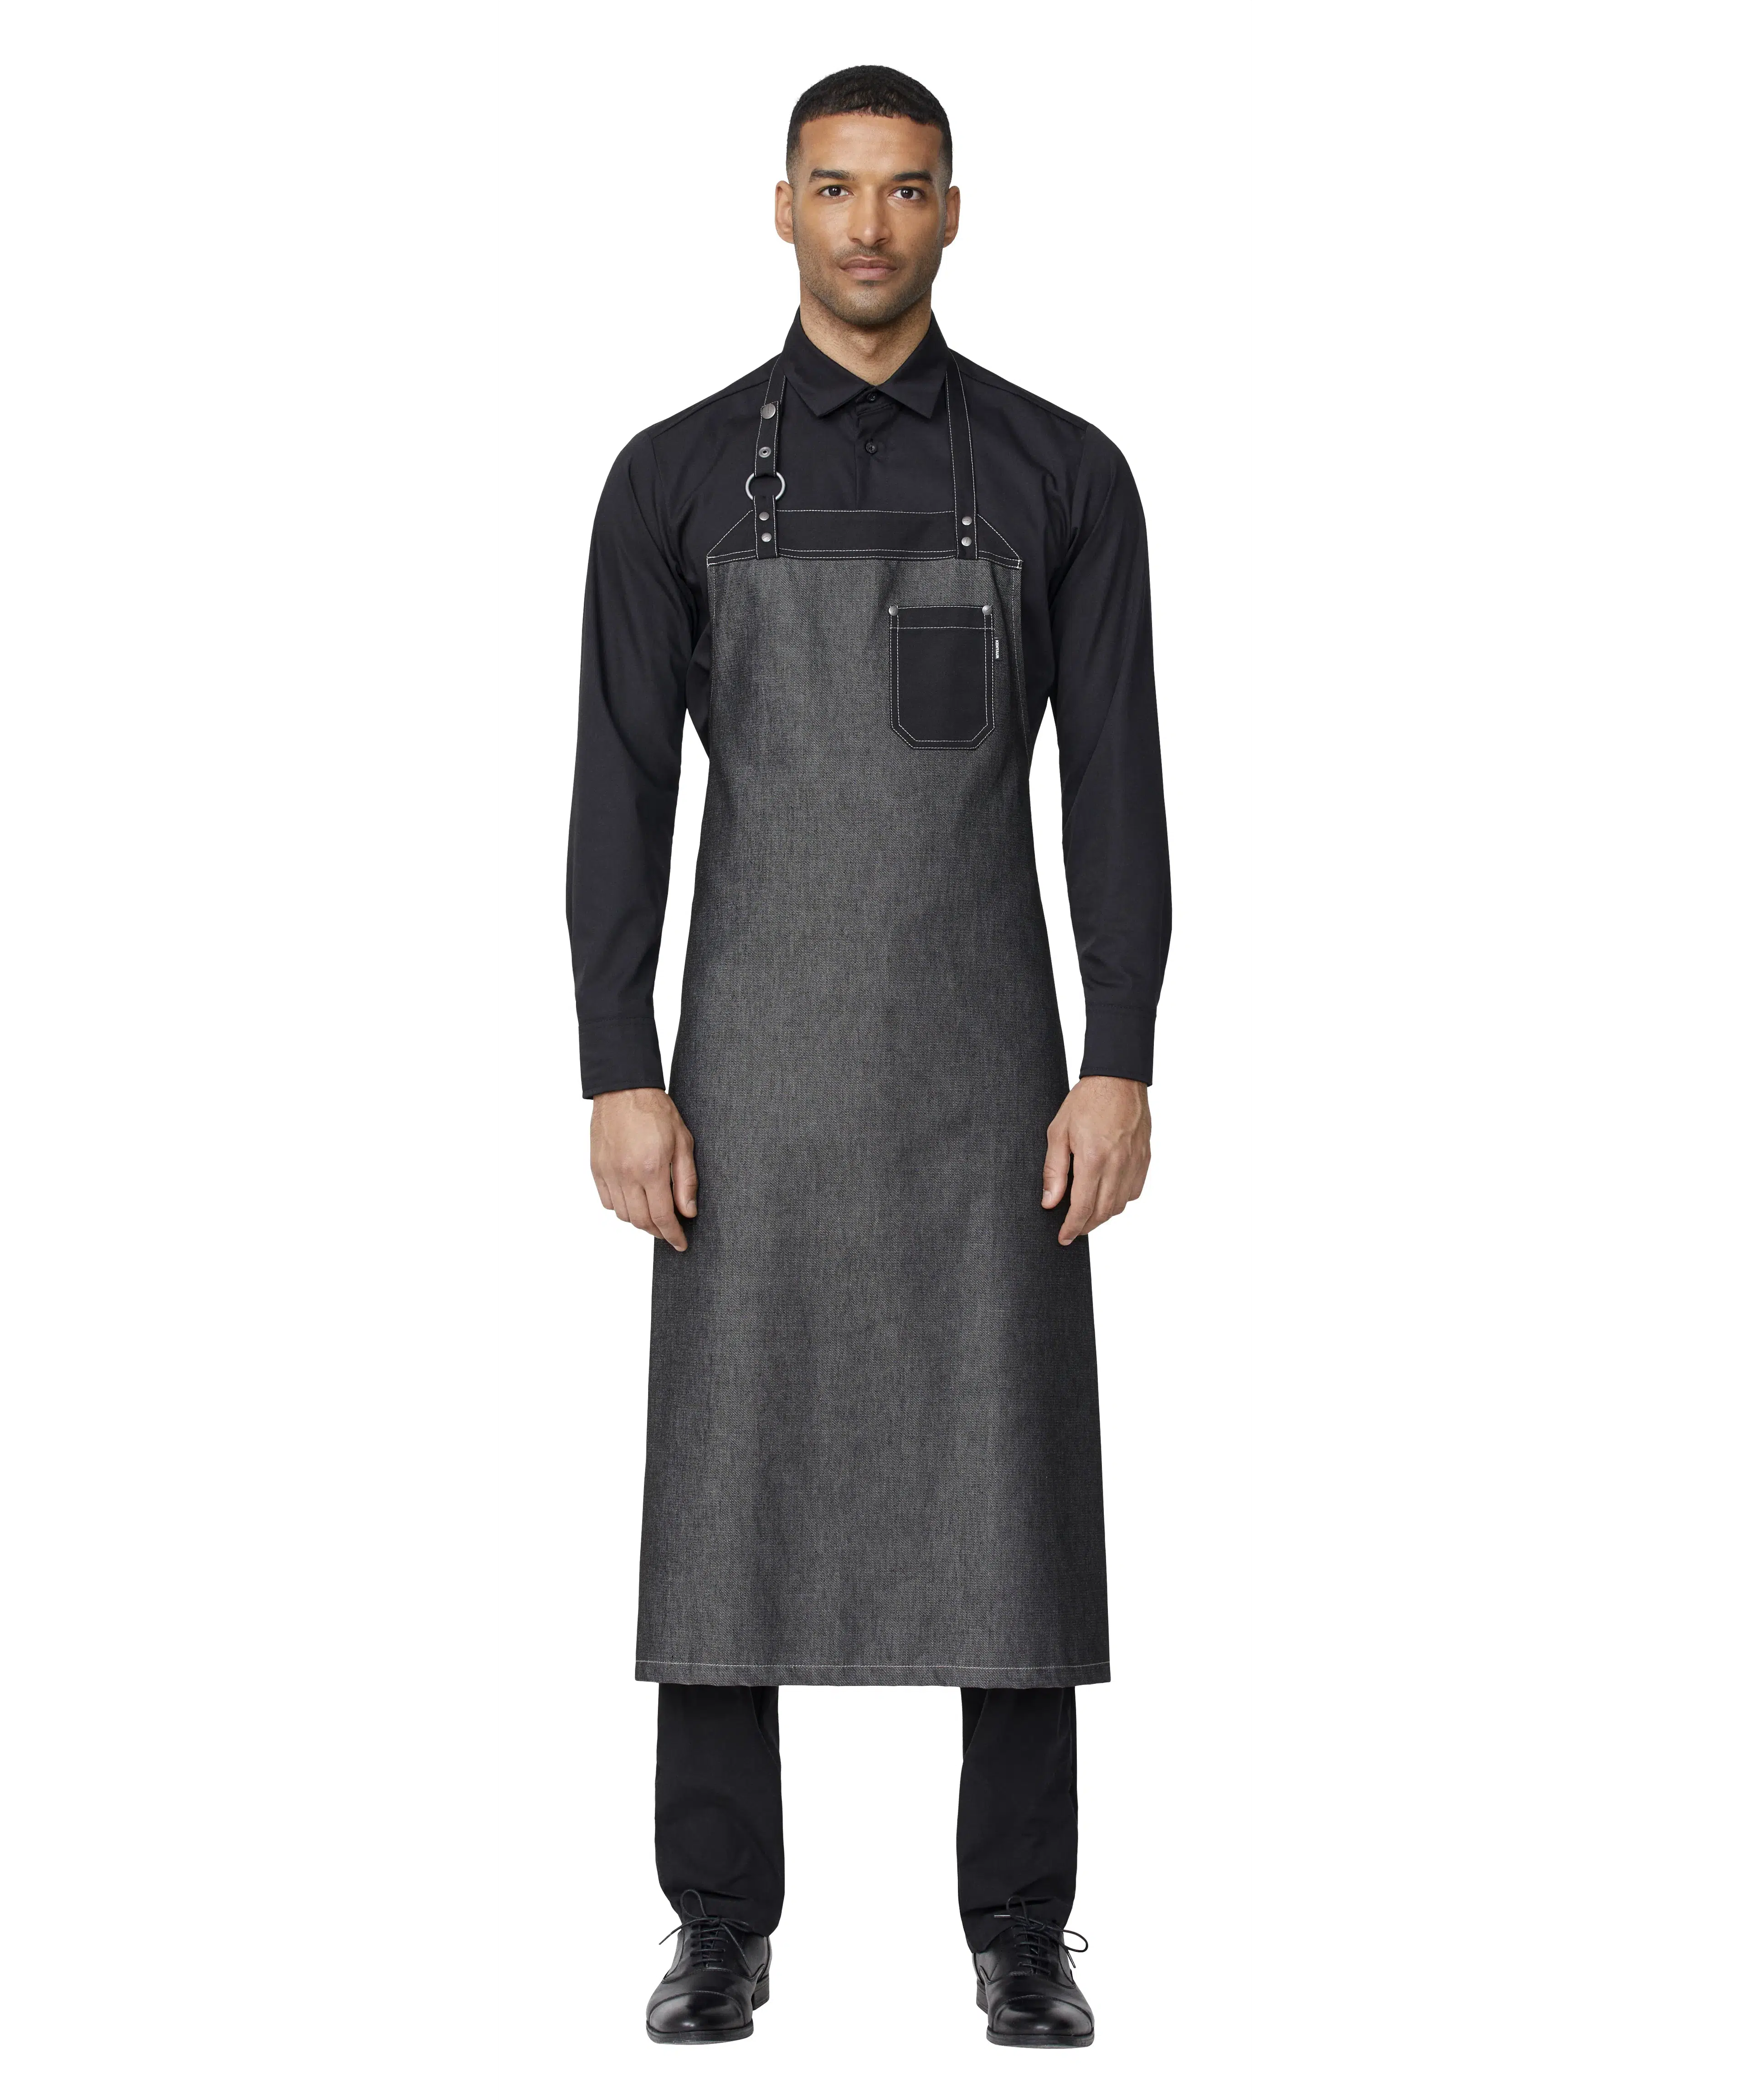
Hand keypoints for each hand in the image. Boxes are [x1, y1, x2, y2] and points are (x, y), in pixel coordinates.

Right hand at [590, 1088, 697, 1251]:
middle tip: (670, 1231)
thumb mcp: (683, 1143)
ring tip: (654, 1215)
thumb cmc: (656, 1112)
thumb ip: (687, 1181)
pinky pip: (607, 1201)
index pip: (662, 1217)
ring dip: (640, 1221)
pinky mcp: (596, 1168)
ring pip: (623, 1214)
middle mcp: (626, 1175)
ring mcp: (608, 1173)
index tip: (681, 1243)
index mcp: (651, 1169)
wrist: (624, 1090)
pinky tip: (634, 1200)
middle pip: (641, 1221)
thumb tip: (689, 1211)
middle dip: (658, 1232)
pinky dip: (621, 1208)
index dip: (673, 1235)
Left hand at [1042, 1077, 1150, 1245]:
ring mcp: (1135, 1162)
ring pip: (1121, 1205)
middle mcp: (1118, 1164)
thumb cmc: (1086, 1101)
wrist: (1118, 1078)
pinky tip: (1108, 1194)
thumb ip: (1054, 1170)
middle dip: (1087, 1226)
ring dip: (1103, 1215)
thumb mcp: (1058, 1132)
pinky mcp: (1145, 1158)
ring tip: (1088, 1214)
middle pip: (1104, 1212)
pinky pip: (1134, 1190)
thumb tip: (1050, 1202)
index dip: (1072, 1227)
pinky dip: (1120, 1200)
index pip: (1083, 1207)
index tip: (1063, 1238)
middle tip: (1073, 1230)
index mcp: (1094, 1158)